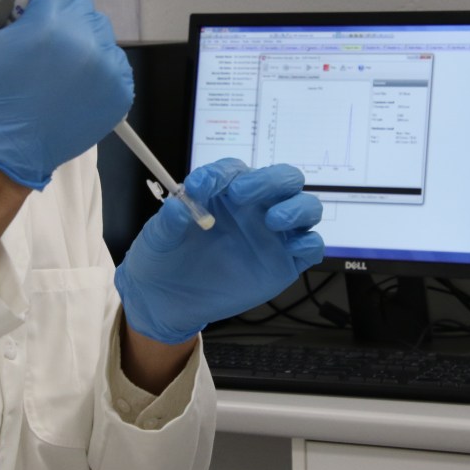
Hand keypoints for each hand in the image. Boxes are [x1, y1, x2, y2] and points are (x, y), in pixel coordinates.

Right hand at [0, 0, 132, 188]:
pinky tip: (69, 77)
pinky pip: (113, 57)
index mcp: (49, 26)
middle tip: (31, 38)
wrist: (3, 153)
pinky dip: (95, 62)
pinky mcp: (120, 92)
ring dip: (77, 35)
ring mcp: (108, 71)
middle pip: (78, 2)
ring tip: (50, 60)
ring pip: (97, 28)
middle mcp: (86, 44)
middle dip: (55, 12)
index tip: (20, 12)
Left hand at [114, 159, 324, 344]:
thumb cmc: (167, 257)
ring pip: (306, 207)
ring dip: (296, 207)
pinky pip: (311, 247)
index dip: (222, 174)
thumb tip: (177, 206)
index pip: (234, 170)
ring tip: (273, 219)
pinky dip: (309, 243)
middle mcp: (256, 207)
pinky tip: (291, 247)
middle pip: (284, 178)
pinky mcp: (285, 262)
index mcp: (226, 191)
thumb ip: (168, 221)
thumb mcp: (158, 238)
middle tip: (243, 193)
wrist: (169, 299)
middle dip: (270, 180)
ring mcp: (274, 234)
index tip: (200, 186)